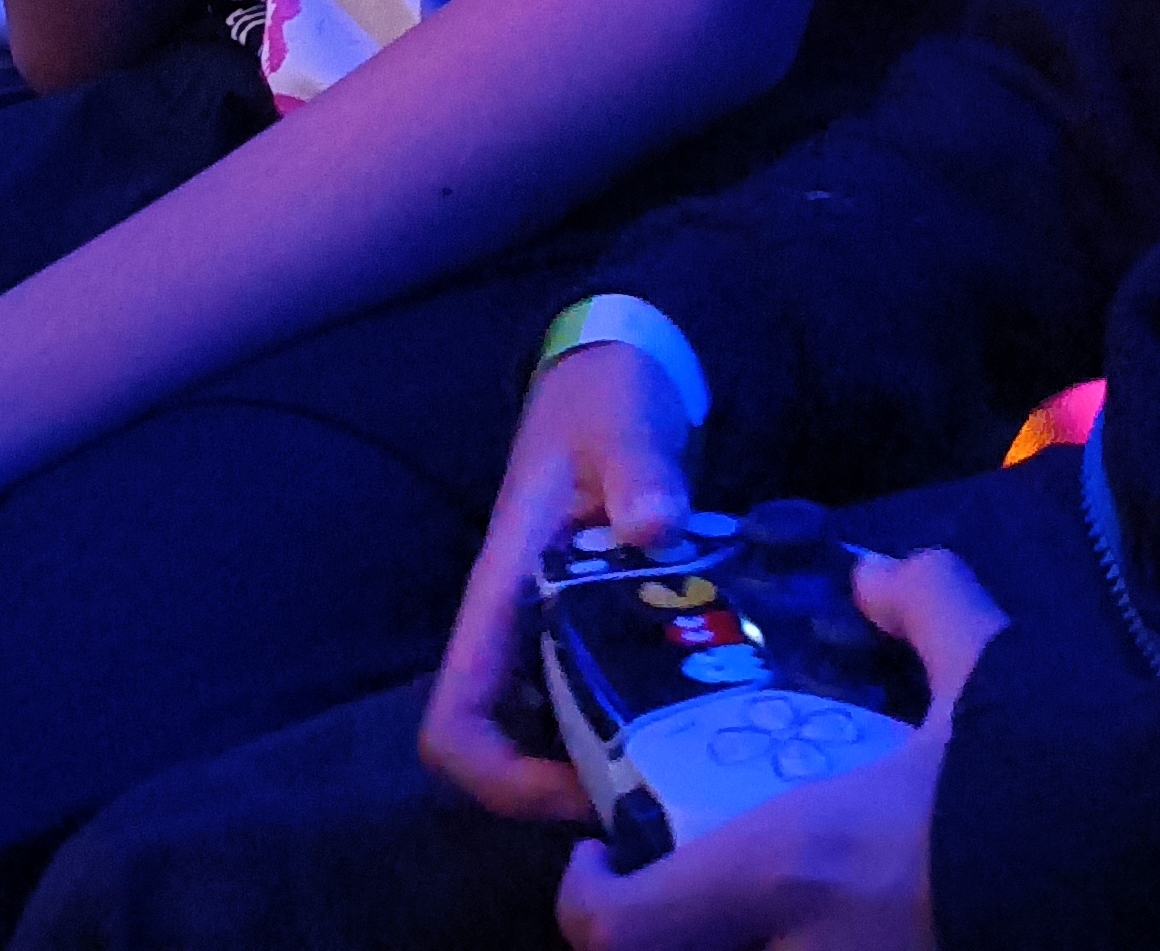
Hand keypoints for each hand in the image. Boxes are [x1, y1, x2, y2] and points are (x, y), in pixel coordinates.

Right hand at [422, 340, 699, 824]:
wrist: (616, 368)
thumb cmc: (606, 397)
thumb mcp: (625, 422)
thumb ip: (640, 468)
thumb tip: (654, 526)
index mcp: (502, 590)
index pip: (455, 722)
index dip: (501, 779)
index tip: (583, 785)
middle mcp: (518, 625)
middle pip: (505, 749)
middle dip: (569, 787)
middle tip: (664, 791)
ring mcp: (554, 626)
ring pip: (553, 731)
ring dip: (609, 756)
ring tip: (692, 763)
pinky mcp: (596, 619)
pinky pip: (601, 694)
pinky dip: (640, 716)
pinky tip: (704, 711)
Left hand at [553, 549, 1007, 950]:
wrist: (1140, 874)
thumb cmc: (1033, 778)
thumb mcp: (983, 667)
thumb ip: (925, 602)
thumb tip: (879, 575)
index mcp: (784, 873)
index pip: (617, 931)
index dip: (585, 898)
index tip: (600, 848)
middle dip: (667, 934)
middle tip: (685, 877)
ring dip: (741, 940)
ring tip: (763, 906)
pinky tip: (847, 926)